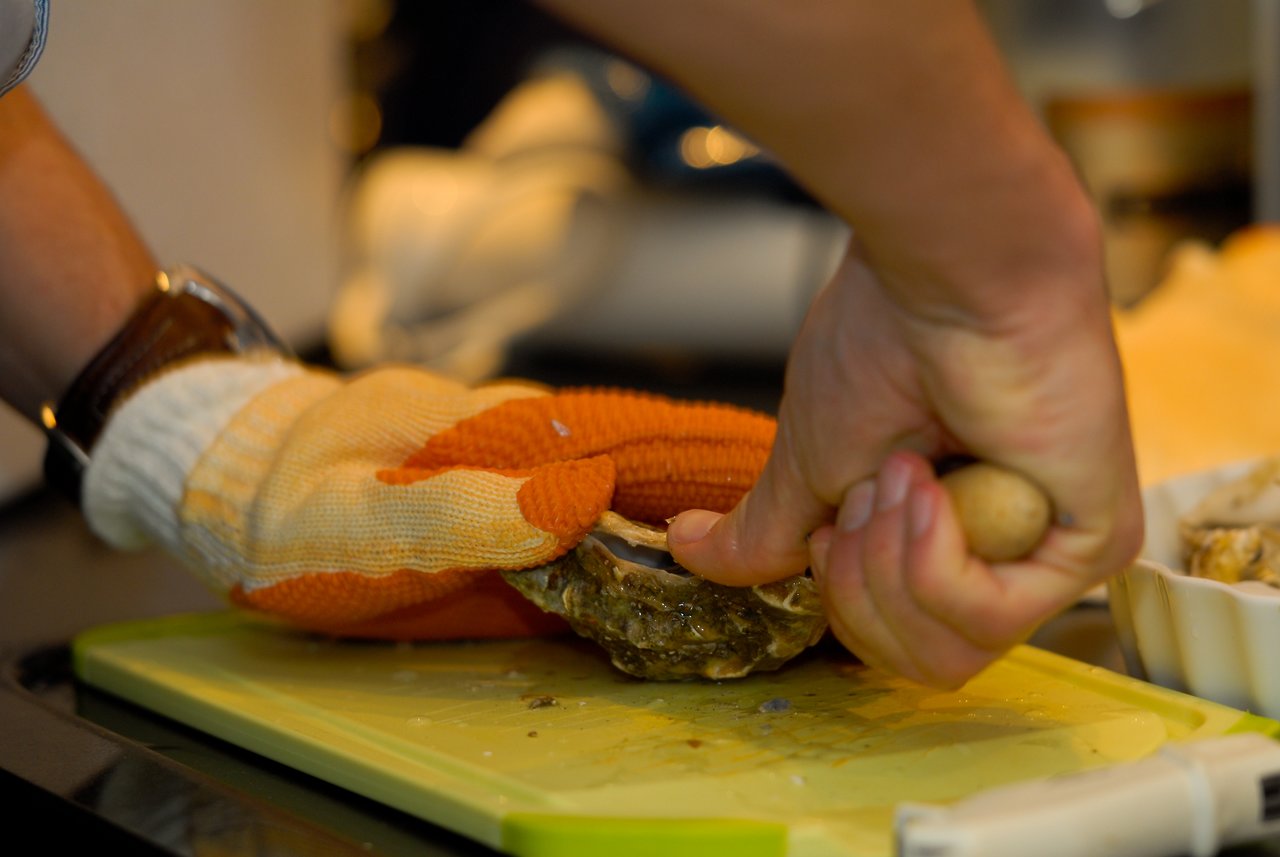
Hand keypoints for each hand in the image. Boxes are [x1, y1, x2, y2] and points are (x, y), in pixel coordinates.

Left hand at [84, 359, 774, 639]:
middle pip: (632, 446)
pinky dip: (633, 507)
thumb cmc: (277, 501)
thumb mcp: (344, 517)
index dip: (697, 460)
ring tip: (762, 510)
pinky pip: (576, 491)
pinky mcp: (490, 480)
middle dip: (713, 471)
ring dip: (683, 488)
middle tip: (798, 493)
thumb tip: (574, 505)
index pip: (619, 439)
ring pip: (611, 466)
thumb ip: (450, 512)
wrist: (225, 471)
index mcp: (491, 428)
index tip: (770, 473)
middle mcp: (511, 430)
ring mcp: (503, 451)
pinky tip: (673, 527)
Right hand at [669, 243, 1144, 687]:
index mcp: (945, 538)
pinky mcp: (1091, 544)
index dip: (840, 592)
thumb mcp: (810, 455)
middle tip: (875, 485)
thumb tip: (687, 551)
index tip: (835, 516)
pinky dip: (930, 558)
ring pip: (947, 657)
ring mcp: (1052, 554)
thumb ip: (771, 528)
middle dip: (857, 582)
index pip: (889, 639)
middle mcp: (1005, 555)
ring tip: (906, 476)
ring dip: (888, 564)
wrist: (950, 270)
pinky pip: (988, 620)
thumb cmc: (889, 336)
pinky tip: (931, 486)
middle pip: (914, 665)